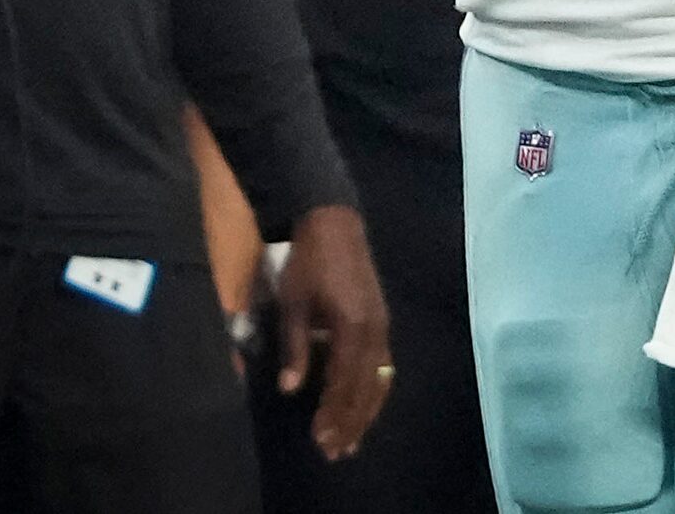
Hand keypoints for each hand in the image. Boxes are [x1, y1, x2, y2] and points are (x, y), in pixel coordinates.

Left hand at [276, 204, 393, 462]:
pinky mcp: (382, 319)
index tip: (320, 440)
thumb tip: (290, 389)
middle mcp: (374, 329)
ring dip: (366, 410)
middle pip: (367, 386)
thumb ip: (295, 348)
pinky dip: (375, 389)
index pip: (344, 382)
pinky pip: (384, 363)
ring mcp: (382, 323)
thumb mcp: (293, 304)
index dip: (333, 413)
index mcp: (352, 326)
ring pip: (380, 377)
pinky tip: (365, 404)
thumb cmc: (308, 262)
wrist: (333, 222)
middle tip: (337, 452)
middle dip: (352, 421)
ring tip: (353, 439)